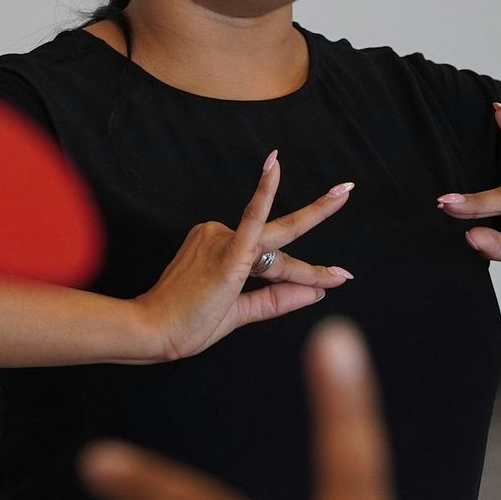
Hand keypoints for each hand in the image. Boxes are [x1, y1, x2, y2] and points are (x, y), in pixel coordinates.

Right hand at [135, 153, 354, 362]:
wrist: (152, 332)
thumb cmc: (185, 324)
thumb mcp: (239, 312)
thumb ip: (277, 300)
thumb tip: (316, 293)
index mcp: (222, 249)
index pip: (272, 259)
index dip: (306, 273)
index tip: (338, 277)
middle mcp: (221, 237)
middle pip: (279, 239)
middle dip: (318, 213)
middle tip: (348, 190)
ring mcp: (221, 241)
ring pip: (277, 249)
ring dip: (312, 246)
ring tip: (345, 213)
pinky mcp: (225, 254)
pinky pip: (250, 220)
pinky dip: (264, 194)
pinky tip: (274, 167)